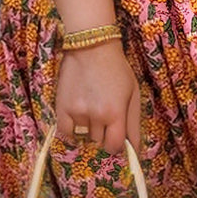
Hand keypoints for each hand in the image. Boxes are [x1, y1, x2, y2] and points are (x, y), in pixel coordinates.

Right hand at [55, 40, 141, 155]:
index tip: (116, 139)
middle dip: (104, 133)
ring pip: (84, 136)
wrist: (91, 47)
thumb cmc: (117, 69)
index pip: (114, 146)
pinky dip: (72, 131)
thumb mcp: (133, 94)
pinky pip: (66, 132)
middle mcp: (96, 116)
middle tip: (104, 114)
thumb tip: (134, 150)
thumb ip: (134, 124)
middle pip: (99, 141)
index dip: (116, 145)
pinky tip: (78, 119)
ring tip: (91, 108)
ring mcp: (77, 112)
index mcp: (115, 113)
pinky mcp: (62, 107)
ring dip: (89, 129)